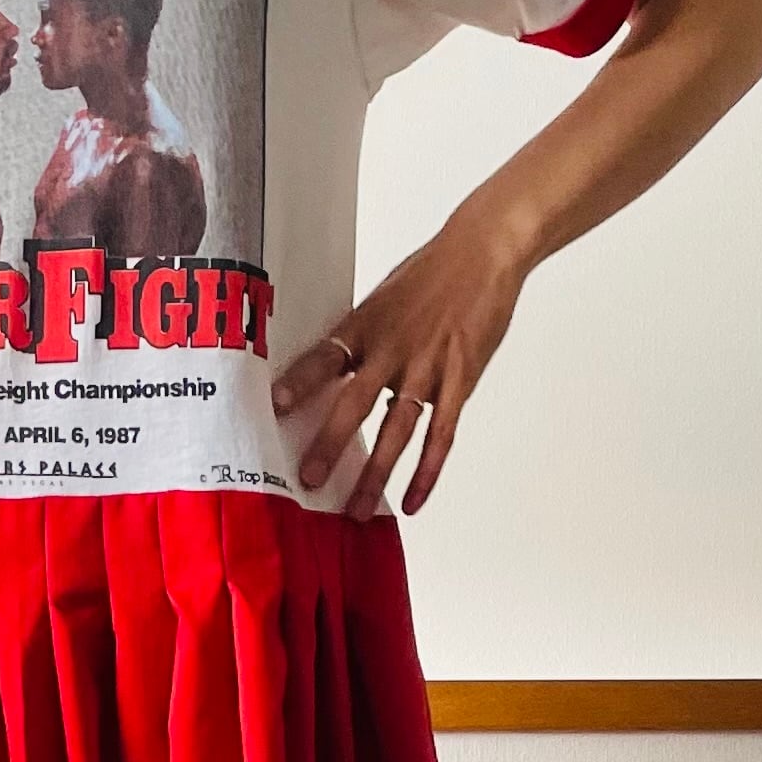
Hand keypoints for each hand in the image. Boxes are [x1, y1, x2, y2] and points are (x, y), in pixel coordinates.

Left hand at [269, 212, 527, 517]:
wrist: (485, 250)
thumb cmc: (430, 273)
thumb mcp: (383, 297)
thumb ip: (360, 339)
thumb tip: (329, 373)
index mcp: (366, 324)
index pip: (324, 356)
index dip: (300, 381)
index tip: (276, 406)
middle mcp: (392, 347)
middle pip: (356, 402)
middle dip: (330, 444)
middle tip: (309, 480)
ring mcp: (428, 366)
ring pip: (397, 429)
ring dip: (375, 473)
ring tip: (357, 510)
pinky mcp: (460, 380)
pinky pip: (441, 434)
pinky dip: (426, 471)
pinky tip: (411, 500)